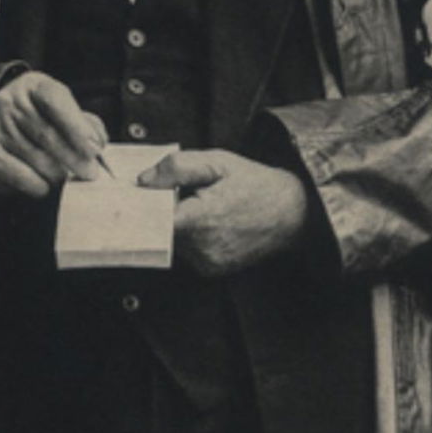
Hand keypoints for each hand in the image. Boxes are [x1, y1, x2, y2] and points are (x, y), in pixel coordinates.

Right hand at [0, 72, 108, 198]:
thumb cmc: (35, 118)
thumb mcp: (57, 109)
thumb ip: (82, 121)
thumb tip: (97, 142)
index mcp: (32, 86)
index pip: (55, 101)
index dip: (77, 126)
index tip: (94, 148)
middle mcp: (8, 103)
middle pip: (47, 135)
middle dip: (75, 159)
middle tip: (90, 174)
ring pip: (38, 161)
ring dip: (59, 175)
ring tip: (65, 177)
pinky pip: (24, 178)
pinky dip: (41, 186)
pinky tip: (45, 184)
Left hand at [138, 149, 310, 275]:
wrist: (293, 213)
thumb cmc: (256, 184)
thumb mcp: (218, 162)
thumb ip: (178, 168)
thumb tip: (144, 180)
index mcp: (198, 220)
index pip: (150, 220)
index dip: (141, 206)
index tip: (138, 195)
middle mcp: (201, 248)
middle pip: (159, 231)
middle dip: (162, 212)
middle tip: (177, 194)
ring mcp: (207, 262)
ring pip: (172, 243)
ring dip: (177, 226)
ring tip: (201, 208)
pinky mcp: (212, 271)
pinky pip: (188, 253)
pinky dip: (191, 239)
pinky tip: (210, 224)